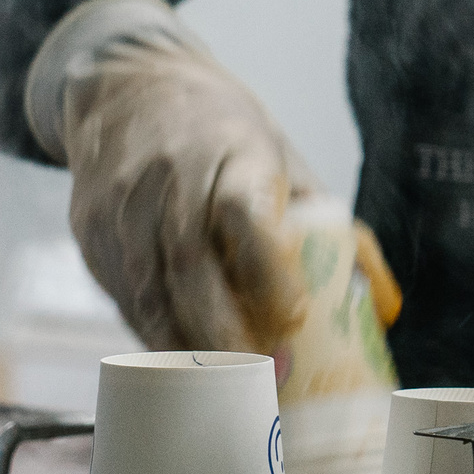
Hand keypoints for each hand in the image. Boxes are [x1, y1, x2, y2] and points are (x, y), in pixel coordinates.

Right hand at [26, 0, 313, 352]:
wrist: (128, 86)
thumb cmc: (223, 134)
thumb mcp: (283, 159)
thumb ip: (335, 229)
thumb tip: (383, 309)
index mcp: (230, 153)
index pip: (244, 210)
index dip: (267, 266)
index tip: (294, 316)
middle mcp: (170, 176)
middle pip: (188, 260)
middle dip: (220, 327)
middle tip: (256, 376)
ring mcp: (121, 204)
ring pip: (147, 285)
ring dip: (182, 342)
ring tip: (218, 387)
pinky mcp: (90, 229)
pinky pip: (122, 293)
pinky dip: (152, 333)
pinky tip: (180, 359)